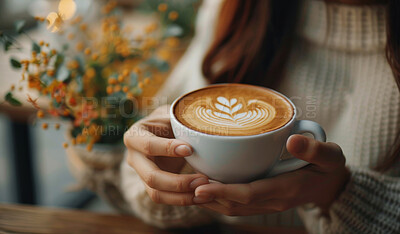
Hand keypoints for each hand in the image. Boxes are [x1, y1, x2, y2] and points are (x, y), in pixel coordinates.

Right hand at [124, 105, 209, 205]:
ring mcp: (141, 175)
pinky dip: (184, 200)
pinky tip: (202, 197)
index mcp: (134, 136)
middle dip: (177, 182)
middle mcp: (133, 158)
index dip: (167, 149)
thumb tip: (202, 126)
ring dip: (182, 196)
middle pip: (151, 177)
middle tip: (203, 179)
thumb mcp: (172, 115)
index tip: (190, 149)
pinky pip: (166, 199)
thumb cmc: (170, 120)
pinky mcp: (152, 187)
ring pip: (157, 193)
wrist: (166, 132)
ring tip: (205, 192)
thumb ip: (181, 119)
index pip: (148, 145)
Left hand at [194, 135, 349, 215]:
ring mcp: (268, 203)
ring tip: (187, 188)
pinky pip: (238, 204)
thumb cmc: (329, 167)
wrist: (332, 186)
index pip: (250, 193)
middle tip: (184, 186)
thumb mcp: (330, 155)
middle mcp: (274, 200)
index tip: (200, 187)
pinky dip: (220, 199)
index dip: (224, 192)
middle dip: (209, 198)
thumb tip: (293, 140)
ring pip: (234, 208)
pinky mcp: (264, 201)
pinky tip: (205, 188)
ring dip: (211, 201)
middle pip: (235, 204)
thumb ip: (315, 150)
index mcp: (287, 188)